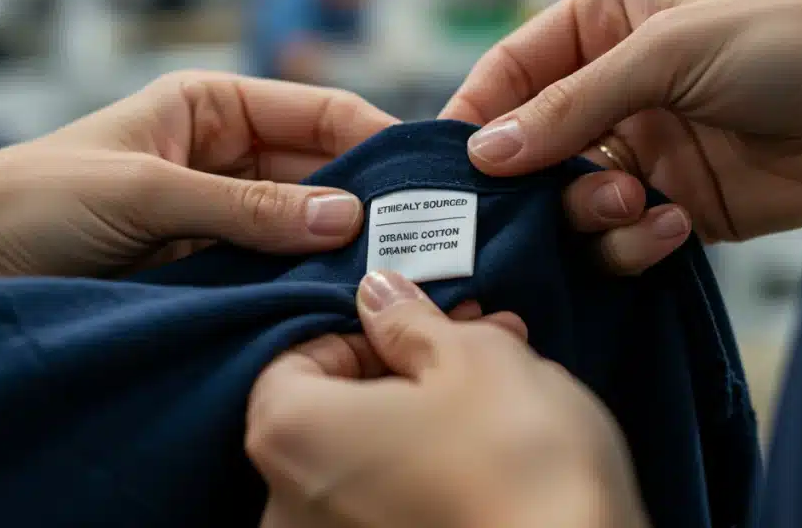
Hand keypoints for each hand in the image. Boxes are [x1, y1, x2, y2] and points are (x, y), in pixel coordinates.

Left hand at [0, 72, 396, 307]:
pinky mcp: (207, 271)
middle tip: (417, 238)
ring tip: (385, 272)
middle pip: (317, 173)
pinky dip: (299, 283)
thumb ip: (244, 207)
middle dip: (361, 202)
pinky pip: (268, 270)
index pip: (314, 112)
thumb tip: (345, 216)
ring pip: (299, 228)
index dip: (370, 137)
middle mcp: (223, 158)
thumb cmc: (33, 200)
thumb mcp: (145, 190)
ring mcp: (219, 218)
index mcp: (210, 107)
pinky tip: (334, 297)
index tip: (420, 175)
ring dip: (335, 249)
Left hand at [247, 270, 649, 527]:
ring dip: (425, 424)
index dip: (361, 336)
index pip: (292, 364)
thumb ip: (410, 321)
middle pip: (332, 417)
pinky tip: (493, 458)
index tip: (419, 329)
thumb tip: (378, 296)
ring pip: (369, 465)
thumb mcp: (471, 355)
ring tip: (504, 397)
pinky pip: (389, 512)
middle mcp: (286, 507)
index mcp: (290, 436)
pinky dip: (429, 479)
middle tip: (479, 346)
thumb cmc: (515, 458)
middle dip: (405, 374)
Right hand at [443, 0, 801, 267]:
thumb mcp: (668, 51)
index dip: (475, 115)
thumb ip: (572, 105)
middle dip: (525, 181)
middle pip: (530, 147)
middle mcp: (614, 89)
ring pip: (568, 201)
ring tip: (631, 202)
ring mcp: (643, 152)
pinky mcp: (674, 207)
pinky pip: (620, 238)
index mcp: (606, 23)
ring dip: (587, 213)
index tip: (446, 167)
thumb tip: (484, 153)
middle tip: (518, 212)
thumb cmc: (790, 38)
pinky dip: (632, 242)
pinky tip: (672, 225)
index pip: (511, 70)